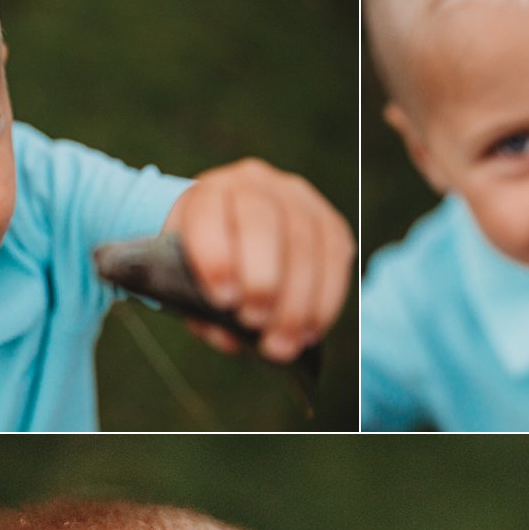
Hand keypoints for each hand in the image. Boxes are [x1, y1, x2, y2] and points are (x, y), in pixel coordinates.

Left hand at [162, 158, 353, 362]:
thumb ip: (201, 311)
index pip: (209, 213)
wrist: (240, 243)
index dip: (216, 256)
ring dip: (297, 301)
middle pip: (262, 221)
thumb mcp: (192, 288)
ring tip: (284, 344)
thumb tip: (230, 336)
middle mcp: (253, 184)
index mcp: (207, 195)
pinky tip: (310, 331)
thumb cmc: (212, 271)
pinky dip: (325, 300)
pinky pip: (336, 258)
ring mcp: (297, 199)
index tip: (223, 300)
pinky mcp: (329, 223)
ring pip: (305, 243)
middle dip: (262, 279)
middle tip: (255, 322)